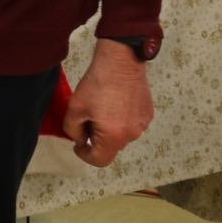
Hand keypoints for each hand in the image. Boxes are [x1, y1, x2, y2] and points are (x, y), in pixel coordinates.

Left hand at [64, 40, 154, 166]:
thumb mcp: (75, 108)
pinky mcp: (148, 114)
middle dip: (96, 139)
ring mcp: (143, 124)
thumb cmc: (97, 84)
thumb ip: (73, 131)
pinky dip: (120, 120)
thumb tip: (81, 140)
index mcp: (114, 137)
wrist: (121, 62)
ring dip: (109, 129)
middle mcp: (132, 134)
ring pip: (121, 136)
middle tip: (87, 119)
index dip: (85, 155)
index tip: (78, 144)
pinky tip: (113, 102)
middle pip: (111, 148)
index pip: (100, 160)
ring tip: (100, 107)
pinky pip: (130, 124)